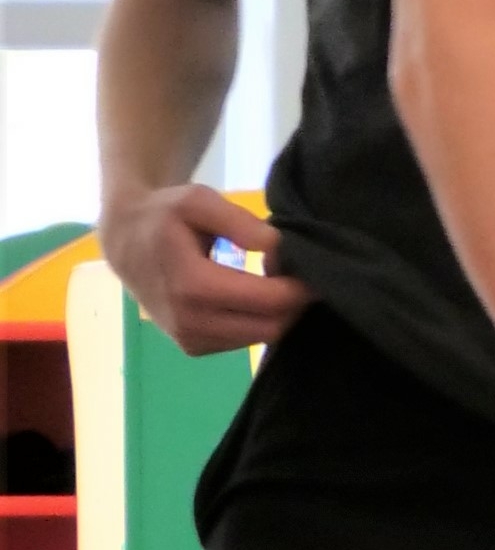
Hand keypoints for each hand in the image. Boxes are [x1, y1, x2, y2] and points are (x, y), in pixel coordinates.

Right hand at [102, 186, 310, 357]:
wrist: (125, 243)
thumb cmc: (163, 216)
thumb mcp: (197, 200)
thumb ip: (239, 221)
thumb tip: (278, 246)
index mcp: (193, 286)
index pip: (269, 300)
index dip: (300, 288)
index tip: (314, 268)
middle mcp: (191, 322)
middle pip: (271, 326)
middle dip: (294, 304)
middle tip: (300, 275)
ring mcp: (191, 340)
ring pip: (260, 338)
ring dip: (277, 314)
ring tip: (274, 281)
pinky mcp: (193, 348)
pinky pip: (243, 341)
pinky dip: (258, 322)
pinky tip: (254, 297)